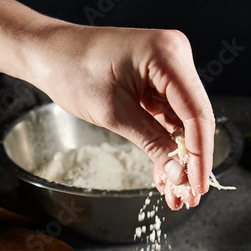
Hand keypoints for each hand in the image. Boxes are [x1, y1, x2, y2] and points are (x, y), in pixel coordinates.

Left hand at [28, 23, 214, 208]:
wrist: (50, 55)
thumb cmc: (73, 71)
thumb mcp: (114, 114)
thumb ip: (152, 142)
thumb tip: (179, 173)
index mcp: (168, 55)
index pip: (196, 113)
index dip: (200, 154)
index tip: (198, 185)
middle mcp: (175, 57)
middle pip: (195, 118)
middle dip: (192, 160)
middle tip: (190, 196)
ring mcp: (168, 69)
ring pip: (184, 123)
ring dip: (179, 157)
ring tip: (175, 193)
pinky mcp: (159, 82)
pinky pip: (169, 118)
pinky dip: (166, 144)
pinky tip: (165, 172)